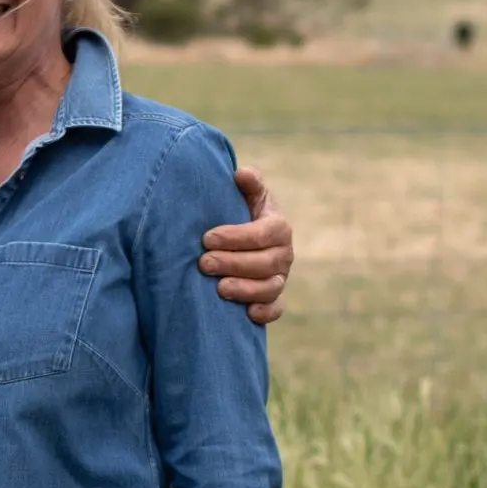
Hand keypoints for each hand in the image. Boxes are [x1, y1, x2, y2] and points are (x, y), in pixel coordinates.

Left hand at [198, 167, 293, 324]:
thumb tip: (242, 173)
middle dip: (233, 264)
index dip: (235, 237)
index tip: (206, 238)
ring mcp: (280, 277)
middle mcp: (283, 253)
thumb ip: (248, 183)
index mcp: (278, 227)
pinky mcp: (274, 297)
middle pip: (265, 263)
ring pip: (270, 287)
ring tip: (219, 289)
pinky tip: (247, 314)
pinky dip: (265, 313)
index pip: (262, 234)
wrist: (241, 234)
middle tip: (203, 263)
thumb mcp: (246, 193)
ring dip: (246, 290)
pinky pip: (276, 309)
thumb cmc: (240, 210)